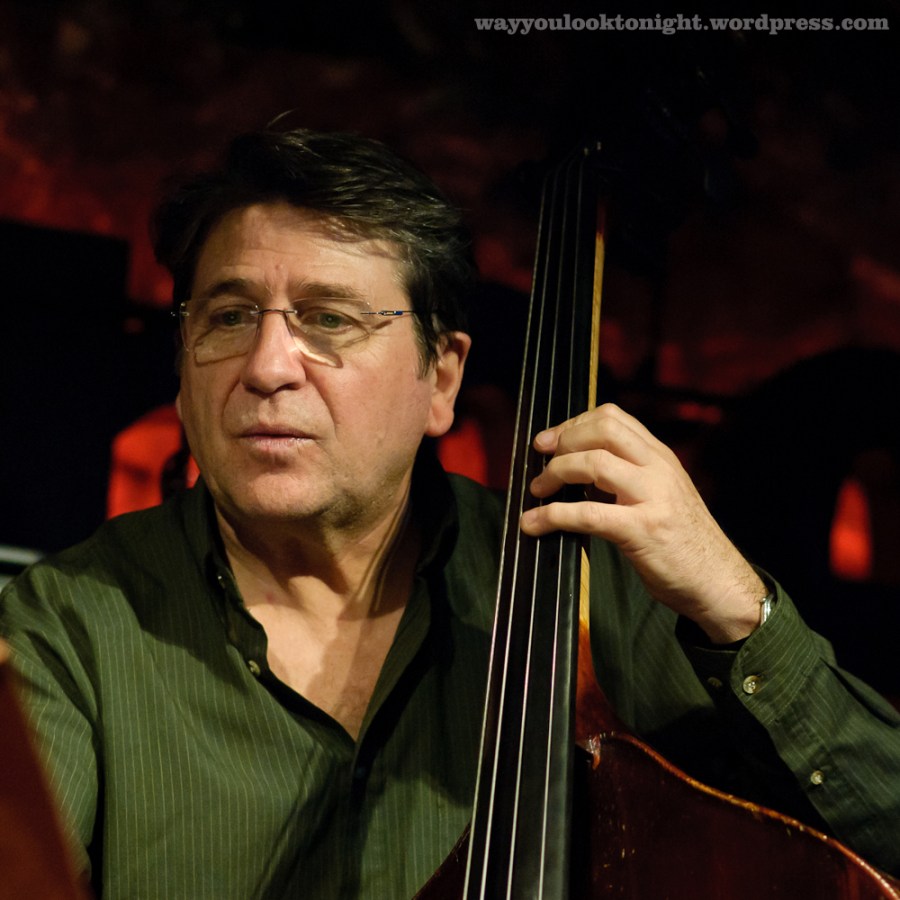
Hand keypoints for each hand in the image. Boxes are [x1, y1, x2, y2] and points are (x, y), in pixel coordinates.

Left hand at [519, 403, 765, 642]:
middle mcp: (658, 469)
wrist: (719, 583)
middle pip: (602, 428)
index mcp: (661, 458)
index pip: (613, 418)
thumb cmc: (685, 544)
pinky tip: (534, 523)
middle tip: (541, 458)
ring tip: (538, 491)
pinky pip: (587, 514)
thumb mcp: (663, 495)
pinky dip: (553, 515)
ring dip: (555, 473)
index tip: (551, 440)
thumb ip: (631, 476)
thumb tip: (579, 469)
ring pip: (593, 463)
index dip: (574, 423)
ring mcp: (652, 498)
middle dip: (563, 440)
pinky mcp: (642, 531)